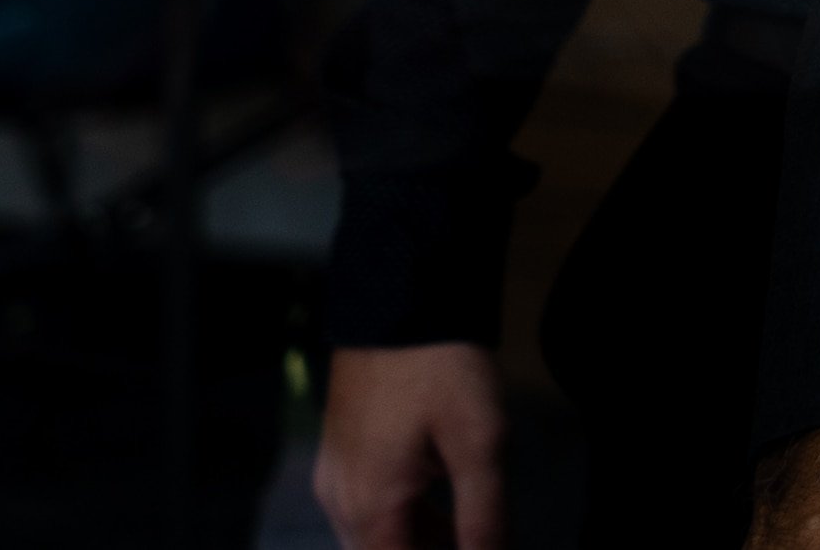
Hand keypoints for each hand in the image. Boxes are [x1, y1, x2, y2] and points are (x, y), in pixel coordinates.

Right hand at [314, 343, 503, 549]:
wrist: (398, 295)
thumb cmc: (440, 365)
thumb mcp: (479, 442)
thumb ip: (484, 517)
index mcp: (369, 505)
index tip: (475, 548)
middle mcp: (340, 496)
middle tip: (476, 540)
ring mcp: (336, 470)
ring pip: (374, 531)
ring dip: (419, 539)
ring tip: (469, 533)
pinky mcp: (342, 446)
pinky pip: (367, 501)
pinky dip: (403, 513)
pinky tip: (442, 502)